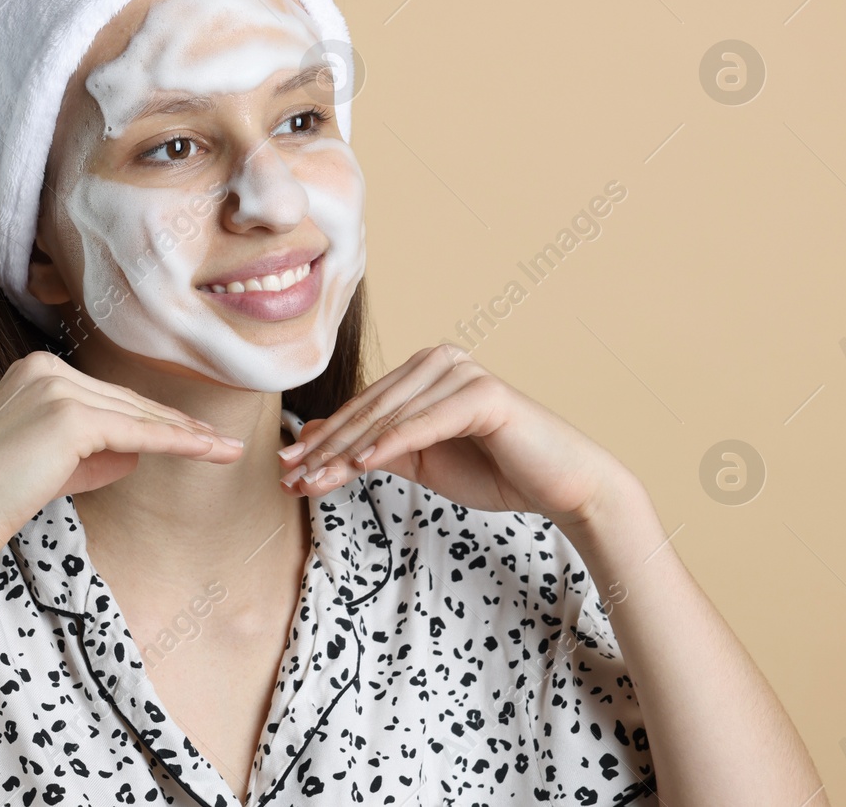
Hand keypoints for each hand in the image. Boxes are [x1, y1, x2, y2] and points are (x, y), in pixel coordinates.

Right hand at [0, 351, 245, 567]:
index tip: (191, 434)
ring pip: (137, 415)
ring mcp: (58, 389)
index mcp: (36, 371)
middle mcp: (47, 369)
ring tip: (225, 450)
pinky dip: (176, 444)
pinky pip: (137, 432)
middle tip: (220, 442)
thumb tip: (135, 451)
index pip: (108, 397)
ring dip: (186, 436)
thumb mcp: (50, 465)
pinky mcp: (70, 416)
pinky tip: (208, 451)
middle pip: (127, 402)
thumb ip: (92, 453)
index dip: (152, 417)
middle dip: (177, 424)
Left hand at [280, 343, 629, 530]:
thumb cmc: (492, 470)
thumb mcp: (417, 460)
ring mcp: (462, 372)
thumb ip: (367, 447)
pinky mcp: (483, 393)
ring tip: (313, 480)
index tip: (285, 469)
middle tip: (288, 476)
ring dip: (347, 452)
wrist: (560, 485)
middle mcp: (439, 360)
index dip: (321, 440)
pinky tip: (359, 464)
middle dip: (324, 448)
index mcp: (422, 369)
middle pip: (369, 411)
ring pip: (389, 419)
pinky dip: (390, 444)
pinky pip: (425, 423)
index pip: (361, 408)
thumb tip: (308, 440)